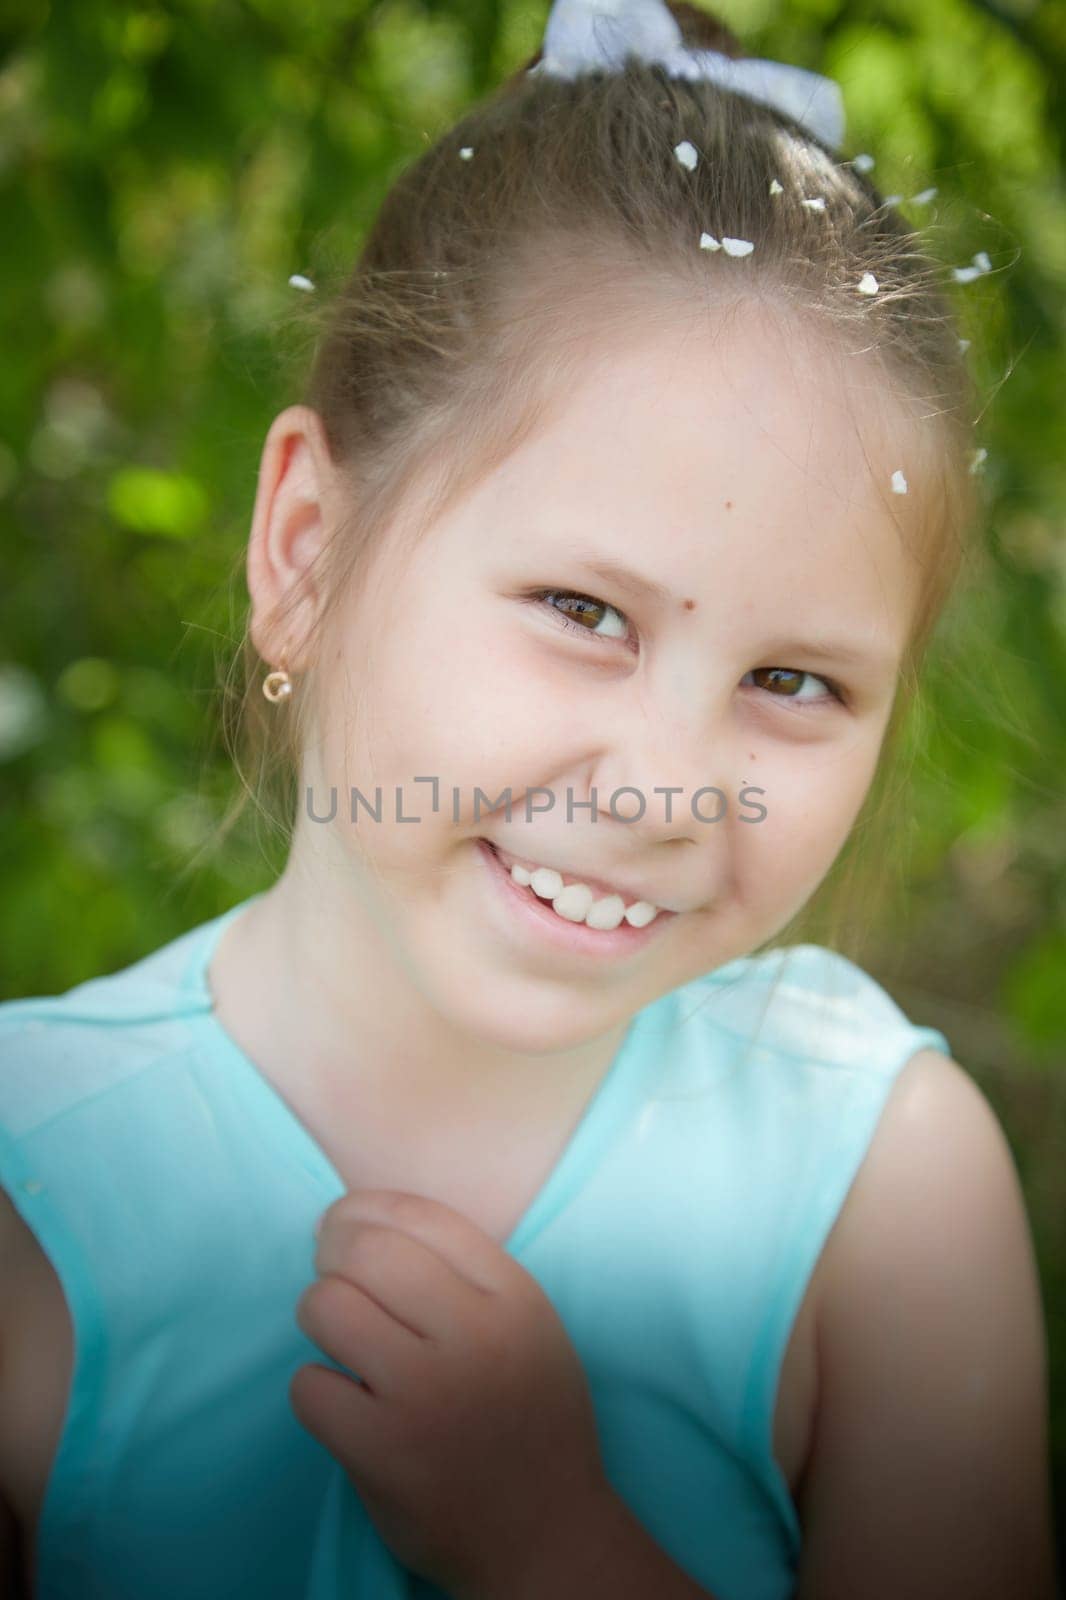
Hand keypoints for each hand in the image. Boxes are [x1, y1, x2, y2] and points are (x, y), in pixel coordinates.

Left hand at [290, 1188, 612, 1598]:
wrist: (546, 1536)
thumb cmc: (527, 1418)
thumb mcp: (528, 1326)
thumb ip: (467, 1272)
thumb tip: (362, 1220)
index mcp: (514, 1298)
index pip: (420, 1215)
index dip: (364, 1209)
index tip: (344, 1223)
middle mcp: (474, 1336)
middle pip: (364, 1251)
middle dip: (329, 1254)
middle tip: (328, 1274)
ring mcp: (426, 1395)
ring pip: (327, 1307)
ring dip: (319, 1316)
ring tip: (339, 1339)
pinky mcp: (384, 1452)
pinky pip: (309, 1386)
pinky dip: (315, 1391)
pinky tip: (343, 1403)